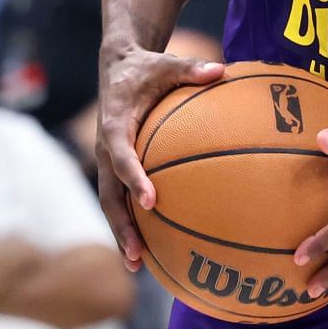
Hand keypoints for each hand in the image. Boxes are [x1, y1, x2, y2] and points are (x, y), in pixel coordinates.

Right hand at [94, 45, 223, 269]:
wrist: (117, 66)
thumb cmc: (146, 68)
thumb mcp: (166, 64)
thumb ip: (191, 69)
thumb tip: (221, 69)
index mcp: (114, 124)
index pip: (121, 156)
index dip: (133, 179)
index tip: (151, 201)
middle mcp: (105, 147)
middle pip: (108, 193)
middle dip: (121, 225)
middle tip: (138, 252)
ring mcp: (106, 160)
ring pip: (109, 203)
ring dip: (121, 233)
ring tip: (137, 264)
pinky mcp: (112, 167)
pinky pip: (117, 199)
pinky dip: (128, 223)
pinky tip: (147, 248)